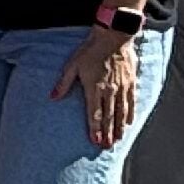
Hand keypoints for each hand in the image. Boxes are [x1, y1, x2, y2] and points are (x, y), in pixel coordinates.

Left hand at [50, 24, 141, 148]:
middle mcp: (109, 90)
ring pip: (121, 111)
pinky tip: (129, 123)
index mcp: (94, 88)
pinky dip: (130, 113)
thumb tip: (52, 98)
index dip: (95, 129)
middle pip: (109, 116)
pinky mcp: (131, 82)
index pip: (94, 114)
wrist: (113, 36)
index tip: (95, 142)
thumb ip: (63, 83)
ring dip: (119, 127)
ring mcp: (122, 87)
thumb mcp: (72, 65)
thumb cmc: (90, 49)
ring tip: (118, 140)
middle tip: (107, 147)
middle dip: (107, 133)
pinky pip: (131, 101)